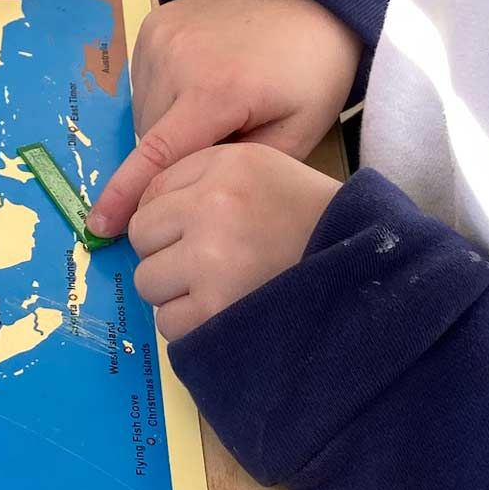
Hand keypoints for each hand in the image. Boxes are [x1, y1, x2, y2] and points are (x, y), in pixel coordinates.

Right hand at [87, 0, 358, 239]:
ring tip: (220, 107)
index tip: (99, 226)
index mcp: (217, 91)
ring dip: (170, 125)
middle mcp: (176, 59)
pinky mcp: (151, 24)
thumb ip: (238, 169)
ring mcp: (158, 36)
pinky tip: (203, 84)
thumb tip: (184, 193)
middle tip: (228, 136)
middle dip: (180, 154)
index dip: (125, 194)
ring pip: (145, 112)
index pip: (157, 155)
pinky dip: (165, 96)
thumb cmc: (312, 72)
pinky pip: (143, 83)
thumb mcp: (298, 132)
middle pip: (153, 137)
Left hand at [128, 142, 340, 341]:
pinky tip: (220, 311)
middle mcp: (212, 208)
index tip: (193, 230)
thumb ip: (193, 174)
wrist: (360, 262)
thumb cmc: (304, 213)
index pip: (149, 194)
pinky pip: (168, 322)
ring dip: (174, 290)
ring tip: (216, 286)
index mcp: (222, 167)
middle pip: (141, 239)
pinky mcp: (217, 310)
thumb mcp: (255, 166)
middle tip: (206, 260)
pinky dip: (189, 323)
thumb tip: (127, 211)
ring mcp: (212, 262)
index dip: (166, 217)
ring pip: (147, 283)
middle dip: (165, 252)